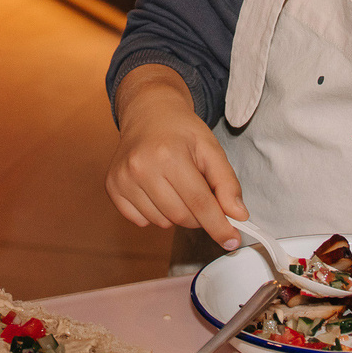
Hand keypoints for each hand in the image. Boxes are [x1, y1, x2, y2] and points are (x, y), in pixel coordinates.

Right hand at [105, 65, 246, 248]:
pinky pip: (140, 221)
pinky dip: (154, 214)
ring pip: (162, 223)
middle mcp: (141, 167)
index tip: (232, 240)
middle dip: (199, 215)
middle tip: (200, 195)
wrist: (148, 112)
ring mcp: (123, 178)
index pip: (200, 203)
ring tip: (176, 186)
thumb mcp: (211, 149)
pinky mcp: (113, 187)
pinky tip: (157, 190)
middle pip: (182, 217)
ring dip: (176, 214)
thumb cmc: (181, 131)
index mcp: (169, 155)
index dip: (219, 226)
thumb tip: (238, 216)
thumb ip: (227, 183)